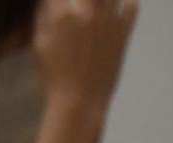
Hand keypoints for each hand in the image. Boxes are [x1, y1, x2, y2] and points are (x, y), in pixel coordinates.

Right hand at [33, 0, 138, 118]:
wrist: (79, 103)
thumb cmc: (54, 77)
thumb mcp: (39, 46)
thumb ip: (42, 17)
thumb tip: (45, 1)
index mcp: (62, 15)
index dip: (56, 0)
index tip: (57, 4)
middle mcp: (87, 11)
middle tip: (80, 7)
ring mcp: (109, 20)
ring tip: (96, 6)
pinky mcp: (124, 31)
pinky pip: (133, 5)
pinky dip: (127, 1)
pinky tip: (119, 6)